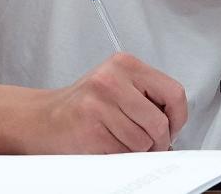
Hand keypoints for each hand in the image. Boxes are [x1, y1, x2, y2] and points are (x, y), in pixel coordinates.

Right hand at [23, 53, 186, 153]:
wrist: (43, 119)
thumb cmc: (82, 106)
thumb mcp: (117, 86)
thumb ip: (146, 96)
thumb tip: (175, 123)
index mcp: (125, 64)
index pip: (174, 93)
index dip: (177, 118)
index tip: (171, 127)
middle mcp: (112, 79)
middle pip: (160, 122)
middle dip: (158, 141)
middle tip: (148, 144)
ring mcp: (100, 103)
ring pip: (143, 141)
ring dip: (137, 151)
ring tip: (120, 140)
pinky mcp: (91, 128)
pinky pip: (124, 153)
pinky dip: (120, 156)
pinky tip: (106, 144)